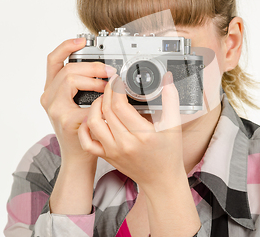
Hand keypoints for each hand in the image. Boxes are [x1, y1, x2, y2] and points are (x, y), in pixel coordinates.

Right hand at [39, 37, 117, 164]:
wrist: (80, 156)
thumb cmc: (84, 129)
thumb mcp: (80, 102)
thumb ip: (85, 85)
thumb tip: (104, 68)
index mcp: (52, 89)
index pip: (53, 60)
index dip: (66, 46)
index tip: (81, 40)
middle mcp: (49, 97)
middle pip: (67, 68)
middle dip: (92, 65)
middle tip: (109, 71)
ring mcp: (54, 108)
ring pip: (70, 78)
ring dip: (93, 78)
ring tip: (107, 86)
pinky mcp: (64, 118)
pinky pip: (81, 98)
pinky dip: (96, 96)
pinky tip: (104, 101)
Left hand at [77, 71, 185, 190]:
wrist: (161, 180)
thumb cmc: (169, 155)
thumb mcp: (174, 126)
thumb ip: (171, 100)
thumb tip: (167, 79)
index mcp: (143, 135)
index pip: (120, 106)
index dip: (116, 89)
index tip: (119, 81)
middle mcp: (125, 144)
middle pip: (106, 111)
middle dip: (107, 93)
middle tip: (112, 84)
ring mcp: (113, 151)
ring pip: (94, 123)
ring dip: (95, 106)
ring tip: (103, 98)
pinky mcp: (106, 156)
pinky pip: (88, 142)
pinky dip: (86, 128)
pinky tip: (92, 118)